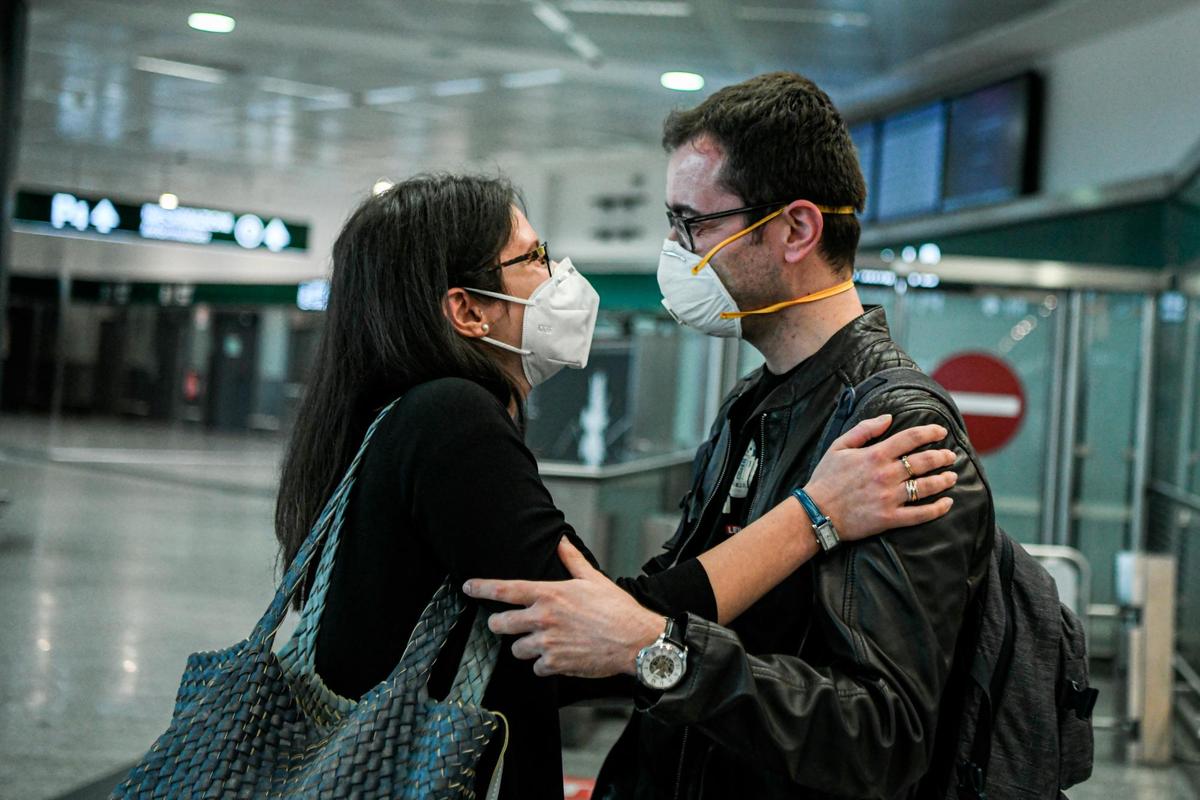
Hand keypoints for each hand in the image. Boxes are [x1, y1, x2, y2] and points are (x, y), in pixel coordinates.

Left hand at [462, 538, 663, 677]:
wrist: (634, 641)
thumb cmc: (616, 609)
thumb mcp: (593, 579)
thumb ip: (572, 560)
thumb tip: (562, 541)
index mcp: (549, 594)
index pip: (504, 590)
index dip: (481, 588)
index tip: (468, 587)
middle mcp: (543, 618)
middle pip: (501, 623)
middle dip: (499, 624)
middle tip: (505, 624)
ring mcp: (547, 644)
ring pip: (516, 649)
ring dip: (525, 646)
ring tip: (542, 641)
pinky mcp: (556, 665)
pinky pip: (537, 668)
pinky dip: (544, 665)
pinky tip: (558, 657)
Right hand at [804, 415, 957, 540]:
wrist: (816, 512)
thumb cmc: (826, 478)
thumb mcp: (839, 446)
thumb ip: (864, 430)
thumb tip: (888, 417)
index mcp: (875, 455)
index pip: (910, 438)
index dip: (930, 433)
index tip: (941, 432)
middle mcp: (886, 475)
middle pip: (924, 462)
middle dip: (942, 457)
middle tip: (951, 456)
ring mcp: (889, 498)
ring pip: (926, 487)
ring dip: (944, 480)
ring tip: (952, 477)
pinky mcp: (890, 518)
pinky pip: (920, 514)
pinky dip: (937, 509)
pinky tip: (947, 503)